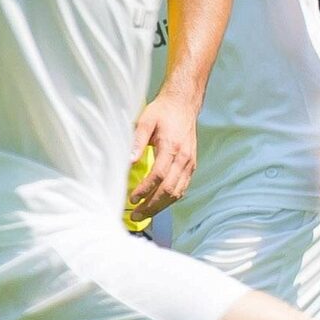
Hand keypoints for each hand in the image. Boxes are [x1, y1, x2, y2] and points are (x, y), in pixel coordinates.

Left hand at [128, 91, 198, 224]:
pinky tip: (158, 203)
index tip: (132, 199)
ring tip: (144, 213)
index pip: (159, 176)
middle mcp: (184, 158)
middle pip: (169, 189)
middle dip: (152, 205)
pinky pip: (183, 187)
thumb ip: (136, 141)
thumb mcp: (145, 120)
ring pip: (177, 192)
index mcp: (172, 147)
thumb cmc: (162, 112)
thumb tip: (128, 161)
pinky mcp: (191, 165)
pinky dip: (171, 199)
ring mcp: (190, 163)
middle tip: (135, 214)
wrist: (184, 105)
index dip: (145, 190)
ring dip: (161, 206)